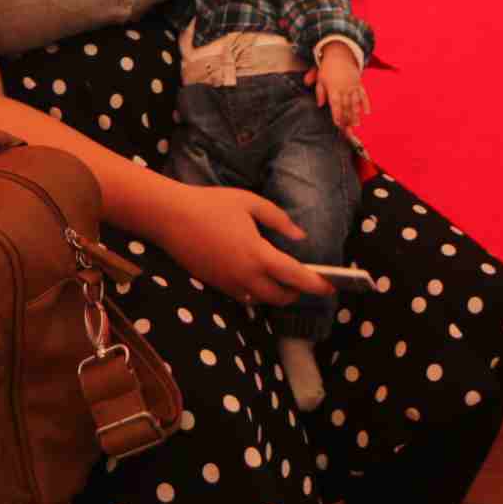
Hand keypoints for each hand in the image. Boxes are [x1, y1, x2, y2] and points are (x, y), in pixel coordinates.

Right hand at [151, 181, 333, 307]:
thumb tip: (299, 236)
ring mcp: (229, 284)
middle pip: (281, 297)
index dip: (317, 284)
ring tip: (281, 277)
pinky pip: (244, 297)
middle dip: (297, 292)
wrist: (170, 217)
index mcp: (258, 255)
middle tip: (304, 279)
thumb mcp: (250, 203)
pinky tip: (255, 275)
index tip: (332, 286)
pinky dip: (256, 291)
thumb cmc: (211, 204)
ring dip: (276, 293)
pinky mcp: (216, 285)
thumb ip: (279, 220)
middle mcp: (245, 276)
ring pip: (262, 300)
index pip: (296, 278)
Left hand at [308, 43, 368, 133]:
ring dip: (356, 115)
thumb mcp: (320, 78)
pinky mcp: (359, 84)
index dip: (337, 114)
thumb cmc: (327, 68)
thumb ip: (319, 92)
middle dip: (347, 120)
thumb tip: (319, 104)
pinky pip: (363, 95)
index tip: (338, 124)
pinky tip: (367, 112)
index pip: (336, 104)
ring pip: (355, 103)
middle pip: (347, 107)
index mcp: (334, 88)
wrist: (340, 54)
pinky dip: (366, 103)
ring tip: (357, 125)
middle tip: (348, 131)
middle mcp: (345, 88)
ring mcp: (353, 87)